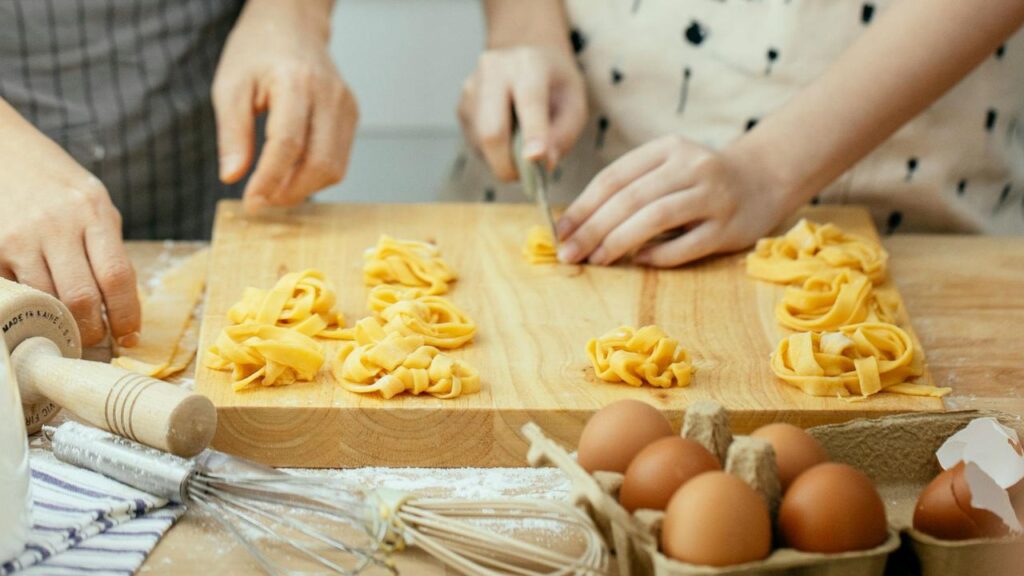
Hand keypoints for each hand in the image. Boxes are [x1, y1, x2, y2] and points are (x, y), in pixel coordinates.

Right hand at [0, 101, 139, 346]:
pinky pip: (16, 289)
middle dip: (93, 330)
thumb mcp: (93, 202)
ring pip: (45, 300)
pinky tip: (39, 307)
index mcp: (93, 211)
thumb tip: (122, 302)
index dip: (126, 315)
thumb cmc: (54, 181)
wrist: (0, 149)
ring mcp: (19, 237)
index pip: (117, 276)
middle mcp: (56, 224)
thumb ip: (107, 245)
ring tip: (70, 331)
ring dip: (61, 325)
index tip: (130, 336)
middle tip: (97, 341)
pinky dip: (30, 306)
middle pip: (80, 297)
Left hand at [213, 0, 356, 213]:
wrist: (293, 25)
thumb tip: (232, 177)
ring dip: (304, 188)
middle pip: (319, 163)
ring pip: (334, 168)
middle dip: (290, 192)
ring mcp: (346, 106)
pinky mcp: (352, 115)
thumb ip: (232, 134)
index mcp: (295, 83)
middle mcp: (329, 96)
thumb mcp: (230, 87)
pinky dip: (315, 175)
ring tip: (275, 187)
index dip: (269, 179)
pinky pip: (339, 160)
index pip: (287, 144)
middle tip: (262, 200)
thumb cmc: (258, 51)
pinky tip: (292, 171)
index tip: (251, 202)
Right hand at [458, 44, 586, 179]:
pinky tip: (509, 137)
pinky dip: (494, 153)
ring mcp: (472, 89)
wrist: (527, 58)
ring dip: (502, 160)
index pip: (529, 100)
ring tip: (523, 150)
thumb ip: (563, 134)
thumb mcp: (574, 104)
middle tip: (526, 179)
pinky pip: (476, 143)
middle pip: (492, 129)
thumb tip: (543, 163)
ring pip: (481, 142)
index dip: (533, 133)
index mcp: (528, 63)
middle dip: (508, 163)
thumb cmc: (555, 86)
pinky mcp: (462, 107)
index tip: (536, 159)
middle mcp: (493, 70)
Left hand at [556, 135, 792, 267]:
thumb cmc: (699, 180)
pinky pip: (686, 245)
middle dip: (592, 229)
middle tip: (569, 254)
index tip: (560, 232)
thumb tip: (576, 225)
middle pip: (630, 198)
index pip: (614, 177)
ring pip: (656, 217)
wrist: (764, 179)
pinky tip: (639, 261)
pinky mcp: (729, 227)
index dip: (582, 206)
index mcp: (667, 149)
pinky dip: (658, 255)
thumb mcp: (666, 168)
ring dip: (619, 241)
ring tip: (596, 259)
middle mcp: (691, 166)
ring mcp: (713, 196)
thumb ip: (629, 188)